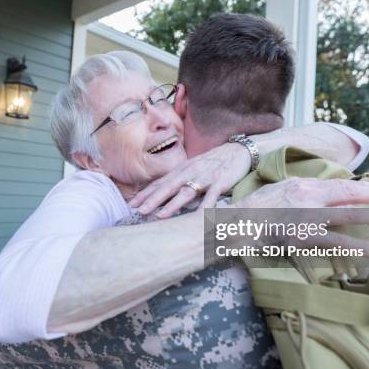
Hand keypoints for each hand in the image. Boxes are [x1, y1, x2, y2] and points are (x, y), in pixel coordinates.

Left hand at [129, 142, 250, 217]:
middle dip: (152, 199)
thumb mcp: (192, 169)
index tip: (132, 204)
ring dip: (172, 205)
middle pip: (168, 187)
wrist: (237, 150)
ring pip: (186, 192)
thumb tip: (161, 194)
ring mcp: (205, 177)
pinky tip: (198, 218)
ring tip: (160, 216)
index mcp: (182, 169)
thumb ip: (179, 180)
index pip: (160, 182)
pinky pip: (212, 196)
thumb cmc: (212, 163)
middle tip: (139, 211)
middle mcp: (190, 172)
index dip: (145, 193)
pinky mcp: (221, 182)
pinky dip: (205, 207)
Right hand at [230, 177, 368, 257]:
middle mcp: (308, 196)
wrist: (232, 224)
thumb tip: (313, 193)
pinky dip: (359, 246)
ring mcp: (307, 216)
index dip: (361, 187)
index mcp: (301, 184)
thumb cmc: (249, 210)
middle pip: (349, 193)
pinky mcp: (303, 235)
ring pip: (349, 213)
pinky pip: (337, 240)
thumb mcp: (275, 191)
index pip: (338, 185)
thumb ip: (296, 191)